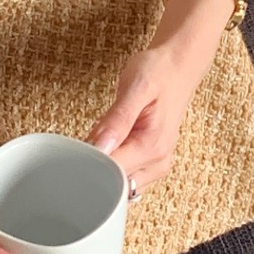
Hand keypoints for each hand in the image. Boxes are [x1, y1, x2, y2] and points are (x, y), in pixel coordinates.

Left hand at [84, 42, 212, 193]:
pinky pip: (124, 177)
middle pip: (114, 186)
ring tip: (97, 142)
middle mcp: (157, 162)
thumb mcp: (136, 87)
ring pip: (118, 186)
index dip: (88, 166)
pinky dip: (110, 166)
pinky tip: (106, 147)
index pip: (113, 174)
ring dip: (102, 169)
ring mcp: (156, 166)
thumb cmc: (159, 72)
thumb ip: (117, 120)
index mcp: (152, 146)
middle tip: (83, 144)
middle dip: (93, 169)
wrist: (179, 66)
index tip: (74, 152)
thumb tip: (99, 148)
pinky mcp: (151, 163)